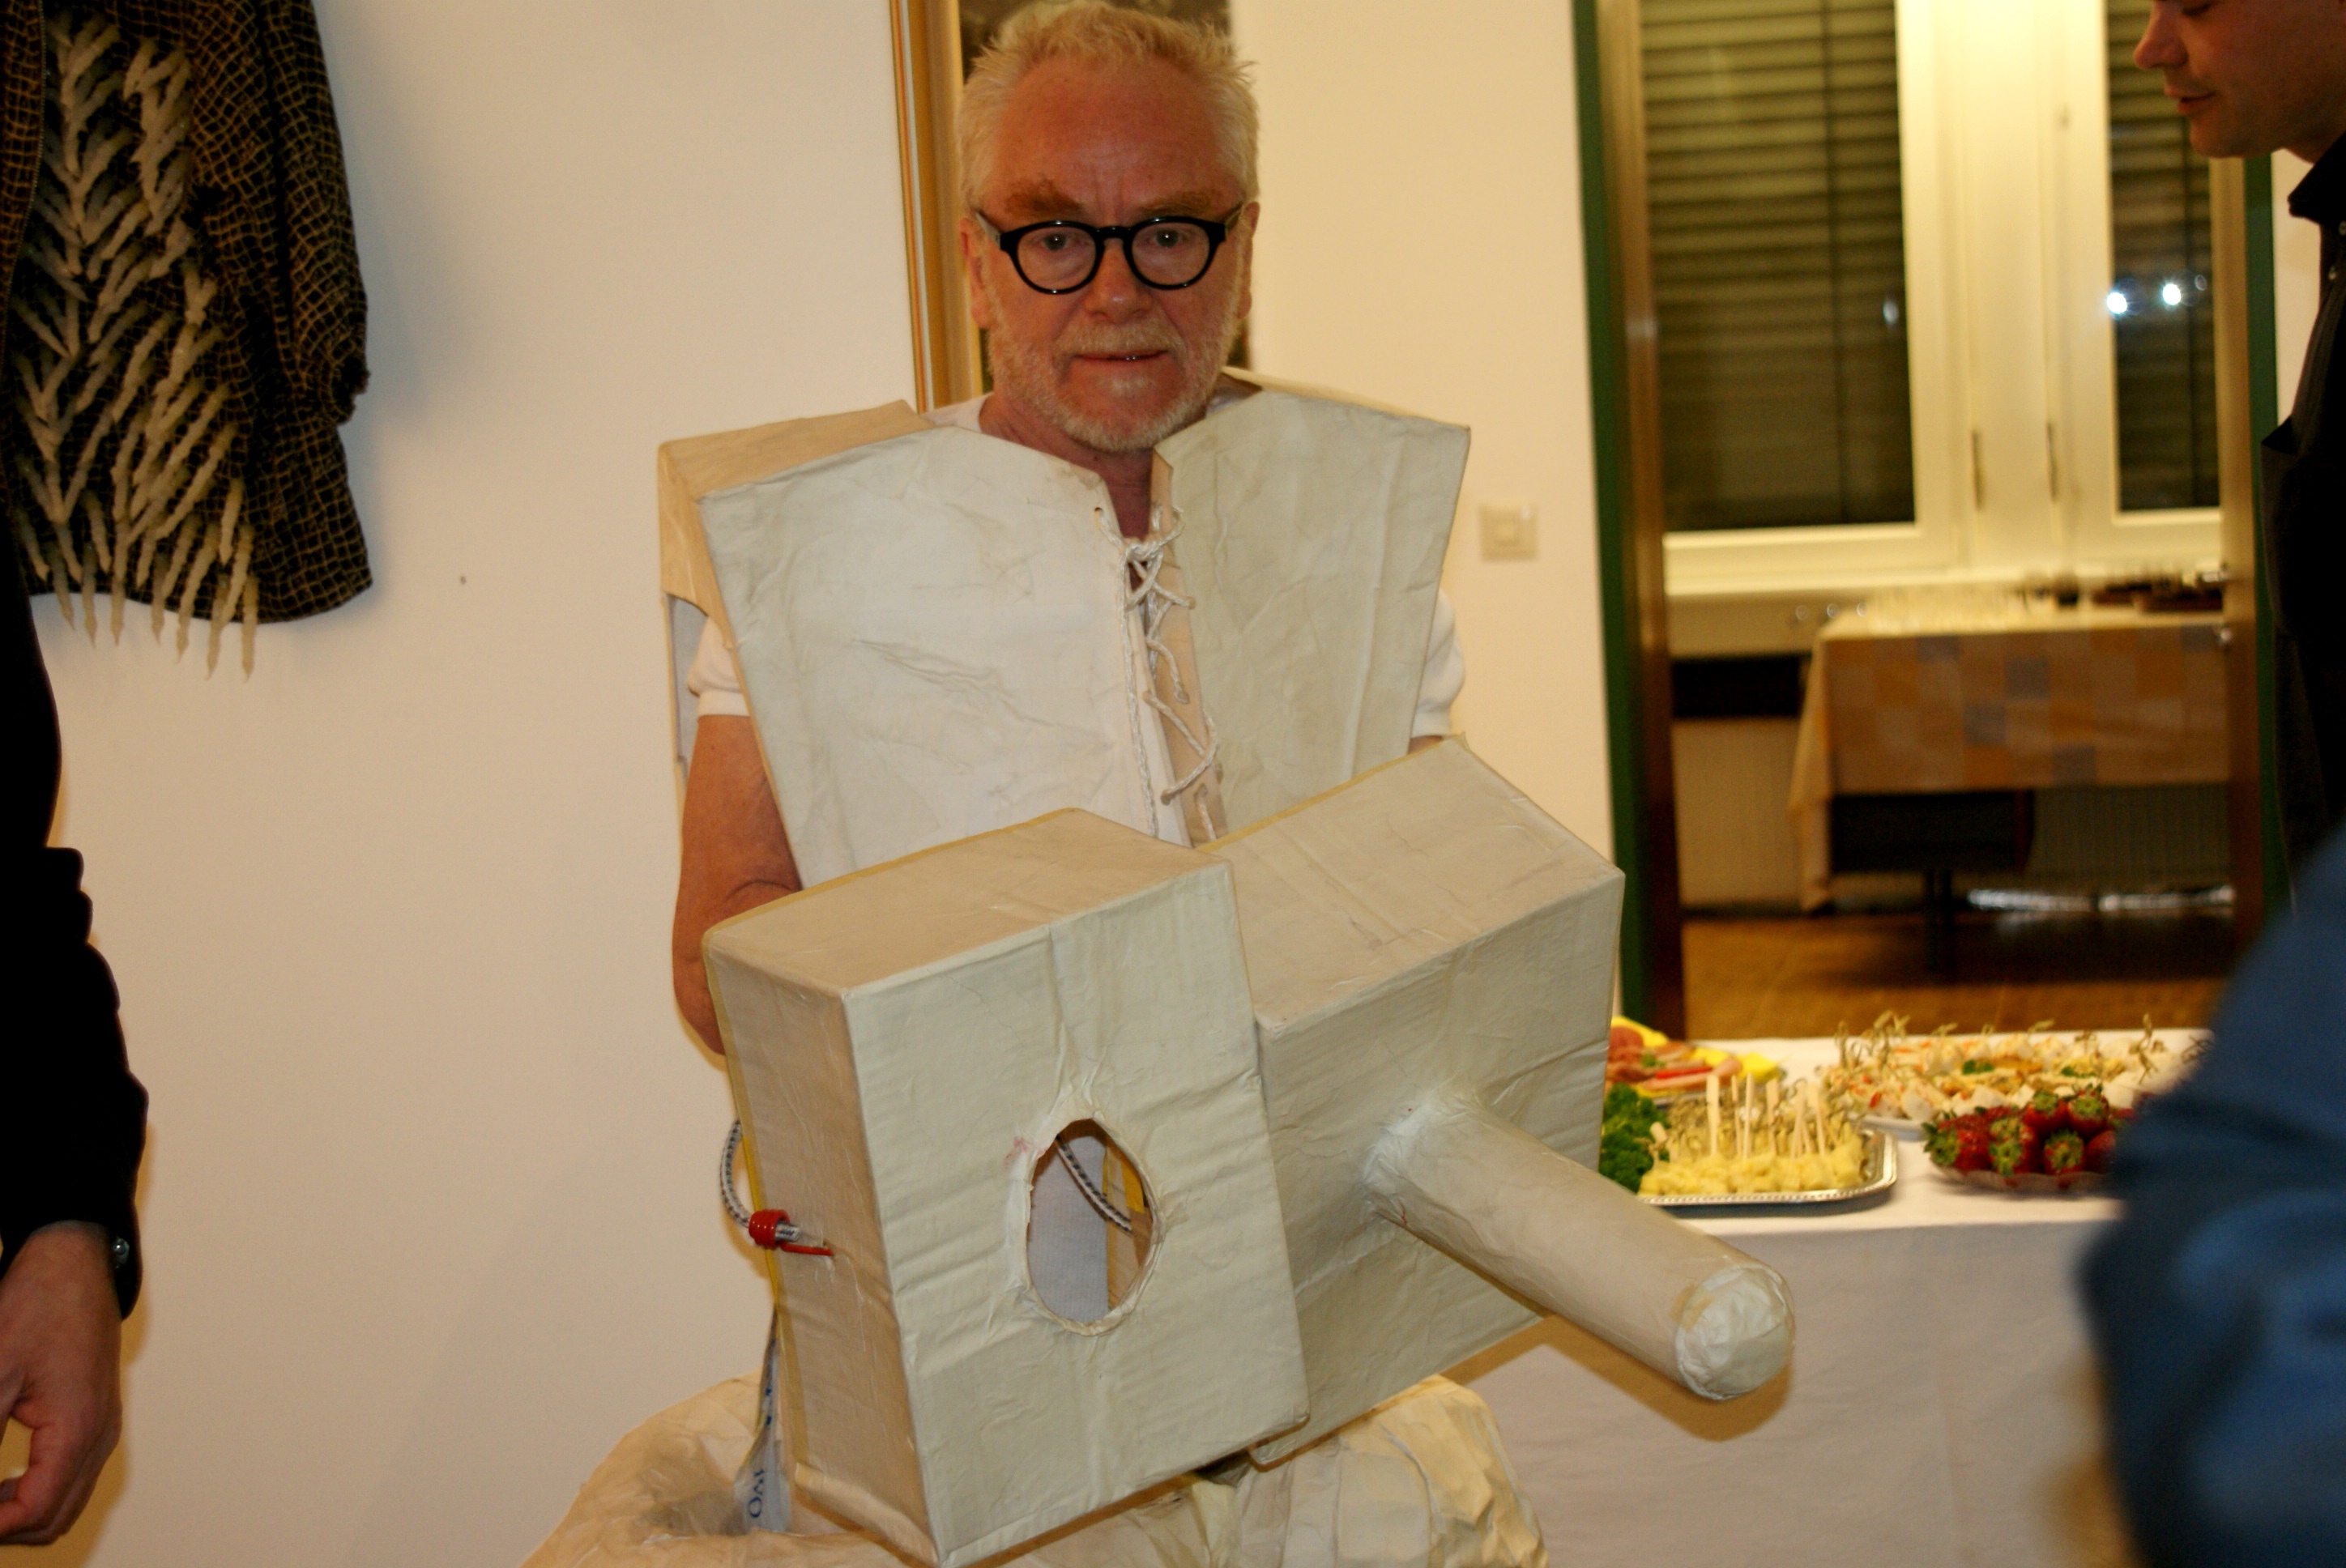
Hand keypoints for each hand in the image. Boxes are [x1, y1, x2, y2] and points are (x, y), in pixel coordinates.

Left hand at [0, 1224, 120, 1542]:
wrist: (75, 1262)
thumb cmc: (37, 1306)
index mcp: (78, 1428)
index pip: (36, 1511)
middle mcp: (101, 1434)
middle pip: (57, 1519)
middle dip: (8, 1528)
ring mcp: (105, 1426)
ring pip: (68, 1502)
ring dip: (24, 1513)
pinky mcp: (99, 1416)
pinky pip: (74, 1476)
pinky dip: (39, 1492)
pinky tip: (6, 1480)